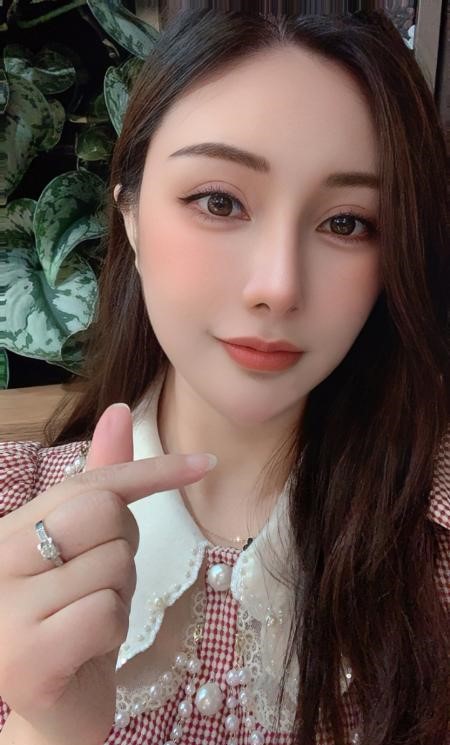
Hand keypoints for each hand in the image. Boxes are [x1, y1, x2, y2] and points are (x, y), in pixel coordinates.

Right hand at [0, 402, 215, 744]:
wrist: (53, 708)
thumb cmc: (72, 618)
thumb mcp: (87, 547)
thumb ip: (100, 481)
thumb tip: (117, 409)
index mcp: (12, 528)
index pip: (92, 482)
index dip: (153, 471)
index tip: (205, 464)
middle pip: (105, 515)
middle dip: (124, 547)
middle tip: (100, 581)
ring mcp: (5, 609)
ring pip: (113, 565)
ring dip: (121, 595)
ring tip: (89, 617)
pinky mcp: (26, 656)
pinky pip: (107, 613)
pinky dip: (114, 629)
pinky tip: (88, 648)